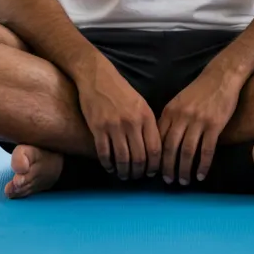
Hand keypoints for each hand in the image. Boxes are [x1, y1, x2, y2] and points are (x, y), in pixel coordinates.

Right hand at [75, 57, 161, 180]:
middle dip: (139, 172)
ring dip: (124, 172)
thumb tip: (153, 150)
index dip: (154, 166)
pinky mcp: (98, 127)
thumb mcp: (141, 104)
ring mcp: (114, 125)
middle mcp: (132, 122)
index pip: (155, 149)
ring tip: (123, 175)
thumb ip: (148, 124)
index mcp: (146, 116)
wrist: (97, 76)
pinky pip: (104, 154)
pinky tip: (109, 167)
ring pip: (123, 159)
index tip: (151, 173)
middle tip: (136, 177)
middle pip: (140, 157)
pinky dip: (108, 164)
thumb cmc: (121, 91)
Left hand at [158, 70, 241, 184]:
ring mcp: (198, 121)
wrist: (221, 77)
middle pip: (170, 148)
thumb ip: (170, 119)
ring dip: (184, 170)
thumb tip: (161, 142)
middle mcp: (181, 117)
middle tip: (168, 181)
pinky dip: (202, 166)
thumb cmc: (199, 90)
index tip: (155, 170)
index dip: (156, 157)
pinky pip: (206, 151)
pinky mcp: (214, 125)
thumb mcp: (179, 101)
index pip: (158, 139)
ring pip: (187, 152)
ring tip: (184, 181)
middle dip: (167, 168)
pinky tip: (201, 175)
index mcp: (170, 111)